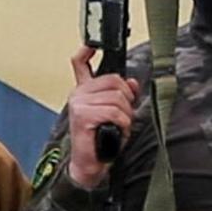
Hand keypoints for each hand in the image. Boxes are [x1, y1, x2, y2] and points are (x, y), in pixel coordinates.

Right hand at [58, 49, 141, 192]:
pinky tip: (116, 131)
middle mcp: (79, 94)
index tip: (92, 46)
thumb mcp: (116, 114)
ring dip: (125, 115)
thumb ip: (122, 96)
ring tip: (118, 127)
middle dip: (126, 100)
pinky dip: (122, 123)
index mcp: (84, 91)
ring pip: (117, 98)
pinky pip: (114, 111)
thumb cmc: (100, 141)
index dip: (87, 51)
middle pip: (114, 81)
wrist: (90, 165)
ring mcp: (79, 103)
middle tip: (123, 116)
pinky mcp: (83, 114)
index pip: (80, 63)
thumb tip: (133, 83)